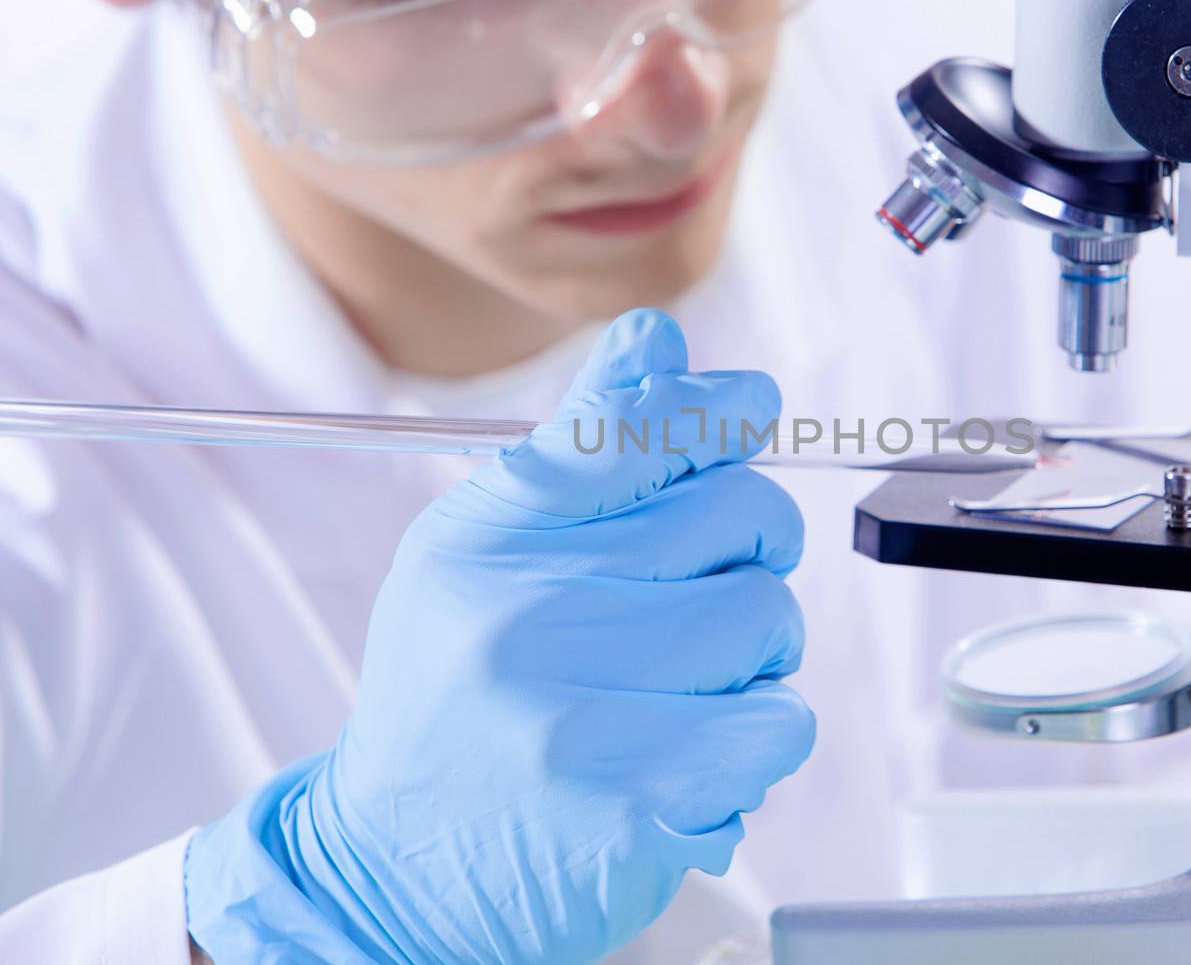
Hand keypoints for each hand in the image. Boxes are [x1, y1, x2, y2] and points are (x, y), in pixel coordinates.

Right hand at [185, 309, 814, 963]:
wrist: (394, 869)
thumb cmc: (453, 696)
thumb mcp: (479, 554)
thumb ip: (581, 448)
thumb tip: (658, 339)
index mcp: (491, 536)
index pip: (638, 425)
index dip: (718, 406)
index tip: (749, 407)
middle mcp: (527, 612)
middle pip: (739, 515)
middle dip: (750, 550)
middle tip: (704, 594)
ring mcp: (578, 712)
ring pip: (770, 618)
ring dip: (755, 653)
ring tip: (686, 684)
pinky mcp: (634, 803)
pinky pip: (778, 722)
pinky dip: (757, 735)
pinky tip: (693, 750)